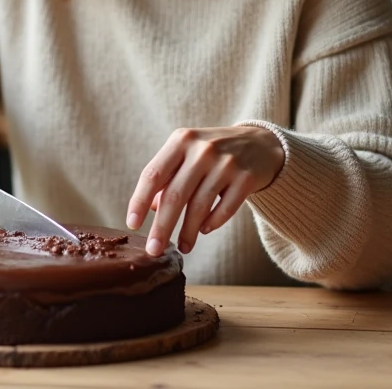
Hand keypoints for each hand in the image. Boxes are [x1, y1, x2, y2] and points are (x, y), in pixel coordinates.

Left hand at [127, 126, 285, 255]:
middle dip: (162, 227)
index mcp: (181, 140)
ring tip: (183, 247)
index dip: (139, 201)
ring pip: (200, 205)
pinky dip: (212, 223)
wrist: (259, 144)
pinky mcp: (246, 177)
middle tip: (153, 251)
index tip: (132, 224)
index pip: (153, 174)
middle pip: (175, 195)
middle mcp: (202, 149)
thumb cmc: (212, 153)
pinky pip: (225, 208)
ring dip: (188, 232)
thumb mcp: (186, 155)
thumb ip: (167, 178)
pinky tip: (204, 231)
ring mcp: (226, 162)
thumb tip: (150, 208)